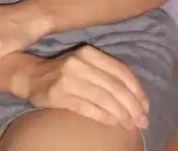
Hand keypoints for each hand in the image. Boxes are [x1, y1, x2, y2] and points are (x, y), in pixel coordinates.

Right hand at [20, 45, 149, 130]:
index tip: (146, 106)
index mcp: (89, 52)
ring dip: (121, 114)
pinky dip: (104, 116)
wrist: (31, 75)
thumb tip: (135, 96)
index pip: (121, 71)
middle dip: (133, 106)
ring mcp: (68, 78)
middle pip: (115, 86)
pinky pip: (88, 108)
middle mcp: (80, 62)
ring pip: (104, 98)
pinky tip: (112, 122)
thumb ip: (106, 73)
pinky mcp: (59, 94)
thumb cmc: (64, 71)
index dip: (137, 90)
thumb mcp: (85, 63)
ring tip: (130, 124)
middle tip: (142, 121)